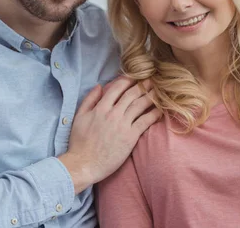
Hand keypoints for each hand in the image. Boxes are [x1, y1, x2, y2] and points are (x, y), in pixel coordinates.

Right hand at [59, 76, 161, 193]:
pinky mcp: (130, 137)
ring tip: (159, 90)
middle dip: (143, 84)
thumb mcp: (79, 117)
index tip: (136, 76)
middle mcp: (113, 113)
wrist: (84, 164)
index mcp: (101, 108)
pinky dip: (154, 114)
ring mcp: (122, 125)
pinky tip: (160, 110)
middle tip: (152, 79)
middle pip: (132, 94)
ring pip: (140, 105)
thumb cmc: (79, 143)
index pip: (118, 87)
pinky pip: (145, 122)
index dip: (128, 79)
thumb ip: (89, 100)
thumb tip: (99, 86)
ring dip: (150, 96)